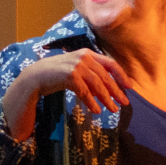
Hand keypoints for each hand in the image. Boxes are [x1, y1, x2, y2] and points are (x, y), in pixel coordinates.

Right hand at [4, 50, 132, 139]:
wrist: (35, 76)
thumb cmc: (56, 74)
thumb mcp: (76, 69)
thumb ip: (90, 74)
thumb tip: (105, 89)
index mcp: (87, 53)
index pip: (110, 63)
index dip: (121, 75)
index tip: (129, 87)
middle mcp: (84, 57)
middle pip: (106, 76)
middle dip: (116, 91)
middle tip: (124, 103)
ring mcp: (76, 66)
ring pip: (98, 84)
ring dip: (107, 99)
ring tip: (112, 110)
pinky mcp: (70, 76)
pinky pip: (85, 92)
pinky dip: (92, 102)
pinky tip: (97, 110)